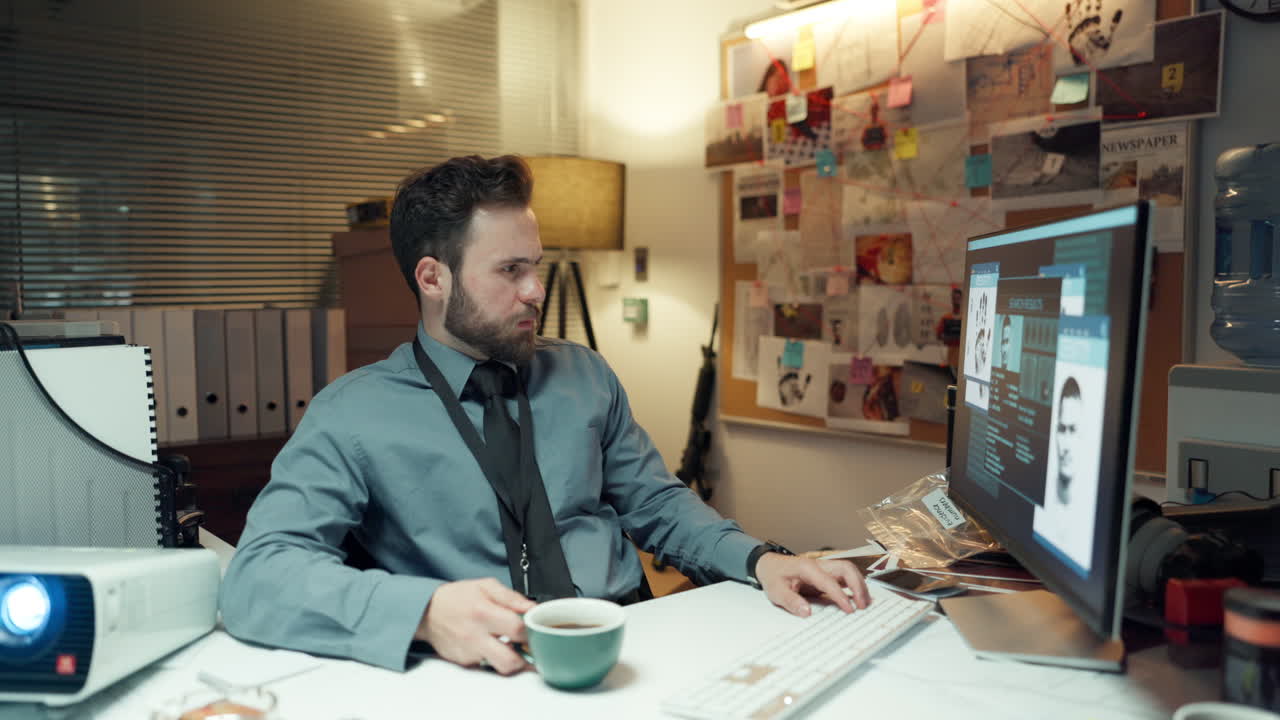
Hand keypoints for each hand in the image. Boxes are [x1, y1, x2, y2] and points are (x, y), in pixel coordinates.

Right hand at [415, 578, 534, 674]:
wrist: (427, 611)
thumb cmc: (457, 597)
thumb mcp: (485, 586)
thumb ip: (512, 597)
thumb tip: (532, 608)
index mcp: (483, 613)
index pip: (518, 629)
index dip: (532, 629)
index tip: (534, 627)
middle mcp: (475, 636)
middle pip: (511, 661)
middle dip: (526, 656)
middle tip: (528, 645)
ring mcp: (469, 652)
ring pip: (500, 667)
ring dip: (511, 659)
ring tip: (512, 646)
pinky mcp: (464, 662)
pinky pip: (487, 665)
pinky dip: (494, 658)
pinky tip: (491, 645)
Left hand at [754, 553, 870, 617]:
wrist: (769, 566)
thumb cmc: (773, 576)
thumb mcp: (776, 591)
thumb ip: (791, 601)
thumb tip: (807, 612)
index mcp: (807, 568)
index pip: (830, 581)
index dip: (841, 596)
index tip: (850, 610)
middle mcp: (819, 565)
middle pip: (846, 569)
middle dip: (858, 586)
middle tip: (863, 605)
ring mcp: (824, 568)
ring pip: (849, 570)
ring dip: (859, 585)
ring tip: (865, 603)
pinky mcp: (826, 574)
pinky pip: (844, 576)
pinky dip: (854, 585)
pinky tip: (858, 598)